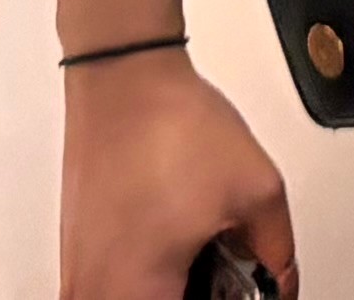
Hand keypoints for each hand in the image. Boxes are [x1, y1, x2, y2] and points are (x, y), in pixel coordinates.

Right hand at [62, 53, 299, 299]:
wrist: (123, 75)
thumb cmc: (166, 122)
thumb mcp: (256, 191)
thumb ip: (277, 251)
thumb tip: (279, 279)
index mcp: (137, 293)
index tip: (242, 291)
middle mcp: (94, 292)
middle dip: (201, 292)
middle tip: (224, 270)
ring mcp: (77, 274)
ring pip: (136, 298)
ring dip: (173, 285)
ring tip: (200, 249)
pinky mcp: (74, 254)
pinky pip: (114, 285)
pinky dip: (149, 274)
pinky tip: (174, 239)